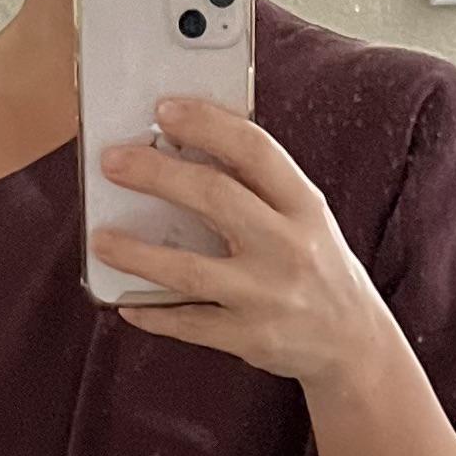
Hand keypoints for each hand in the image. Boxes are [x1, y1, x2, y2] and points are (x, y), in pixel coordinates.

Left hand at [91, 93, 379, 392]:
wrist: (355, 344)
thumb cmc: (318, 269)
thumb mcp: (306, 220)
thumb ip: (258, 189)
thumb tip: (183, 151)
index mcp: (305, 206)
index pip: (254, 150)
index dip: (207, 124)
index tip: (164, 110)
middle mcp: (289, 246)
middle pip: (214, 198)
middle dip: (156, 175)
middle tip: (113, 163)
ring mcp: (268, 295)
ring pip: (190, 270)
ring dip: (137, 254)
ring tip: (100, 239)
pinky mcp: (251, 338)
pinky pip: (189, 323)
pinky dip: (153, 313)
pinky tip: (127, 303)